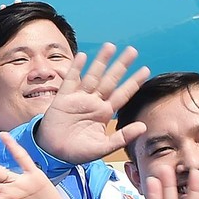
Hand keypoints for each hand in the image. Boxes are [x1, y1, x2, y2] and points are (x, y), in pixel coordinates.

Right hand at [34, 43, 150, 164]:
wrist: (53, 153)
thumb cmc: (77, 152)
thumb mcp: (103, 148)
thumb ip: (122, 137)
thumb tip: (143, 126)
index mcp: (104, 113)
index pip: (123, 94)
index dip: (134, 82)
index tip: (146, 69)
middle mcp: (94, 102)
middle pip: (110, 80)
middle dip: (121, 65)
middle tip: (133, 50)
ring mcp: (79, 98)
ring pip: (93, 76)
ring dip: (101, 61)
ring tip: (111, 46)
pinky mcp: (64, 98)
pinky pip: (71, 80)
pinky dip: (77, 68)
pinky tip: (83, 56)